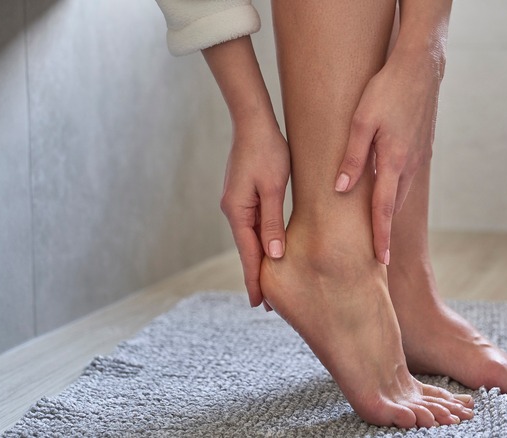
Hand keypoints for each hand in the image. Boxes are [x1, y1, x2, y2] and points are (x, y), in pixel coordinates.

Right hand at [221, 120, 289, 307]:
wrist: (254, 122)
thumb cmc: (268, 151)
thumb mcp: (274, 187)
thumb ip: (273, 221)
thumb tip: (273, 254)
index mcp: (237, 211)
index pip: (248, 254)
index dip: (254, 280)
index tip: (259, 305)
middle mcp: (232, 210)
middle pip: (247, 250)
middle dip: (256, 276)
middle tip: (266, 305)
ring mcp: (236, 203)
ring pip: (250, 239)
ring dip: (259, 260)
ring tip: (269, 283)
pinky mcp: (243, 195)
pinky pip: (252, 226)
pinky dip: (260, 242)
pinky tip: (268, 251)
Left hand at [334, 51, 442, 264]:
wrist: (421, 67)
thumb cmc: (387, 90)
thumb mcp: (361, 121)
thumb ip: (352, 156)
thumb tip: (340, 188)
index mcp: (394, 161)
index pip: (384, 209)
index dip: (380, 237)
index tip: (380, 261)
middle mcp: (409, 165)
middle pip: (394, 206)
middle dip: (385, 231)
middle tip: (376, 256)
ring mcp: (418, 157)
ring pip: (400, 192)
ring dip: (389, 212)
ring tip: (378, 230)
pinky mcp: (420, 148)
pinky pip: (405, 177)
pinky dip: (395, 192)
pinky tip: (386, 193)